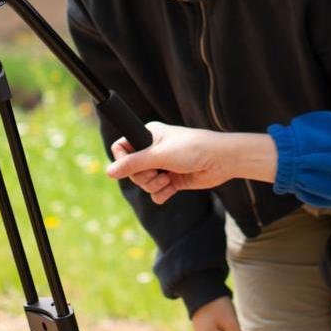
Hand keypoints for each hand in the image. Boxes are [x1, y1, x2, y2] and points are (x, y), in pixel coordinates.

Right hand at [106, 123, 274, 203]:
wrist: (221, 161)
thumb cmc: (193, 149)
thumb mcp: (159, 154)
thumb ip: (133, 163)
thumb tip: (109, 172)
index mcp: (148, 136)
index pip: (121, 148)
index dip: (123, 161)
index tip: (134, 165)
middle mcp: (153, 150)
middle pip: (131, 171)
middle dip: (144, 177)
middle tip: (159, 172)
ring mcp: (162, 166)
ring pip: (144, 184)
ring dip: (155, 186)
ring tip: (169, 179)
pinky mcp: (172, 180)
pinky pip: (156, 193)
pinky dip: (162, 194)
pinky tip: (172, 189)